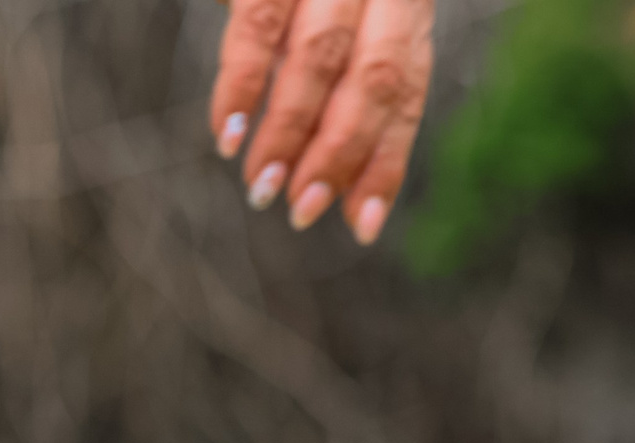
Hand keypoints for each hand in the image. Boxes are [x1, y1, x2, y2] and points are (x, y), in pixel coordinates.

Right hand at [210, 0, 435, 244]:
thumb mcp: (354, 20)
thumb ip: (354, 86)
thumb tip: (356, 203)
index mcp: (406, 1)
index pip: (406, 90)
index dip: (386, 162)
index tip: (358, 228)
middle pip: (372, 79)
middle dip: (336, 155)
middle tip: (299, 212)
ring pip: (318, 59)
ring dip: (286, 132)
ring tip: (259, 186)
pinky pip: (258, 25)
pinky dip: (240, 86)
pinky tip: (228, 134)